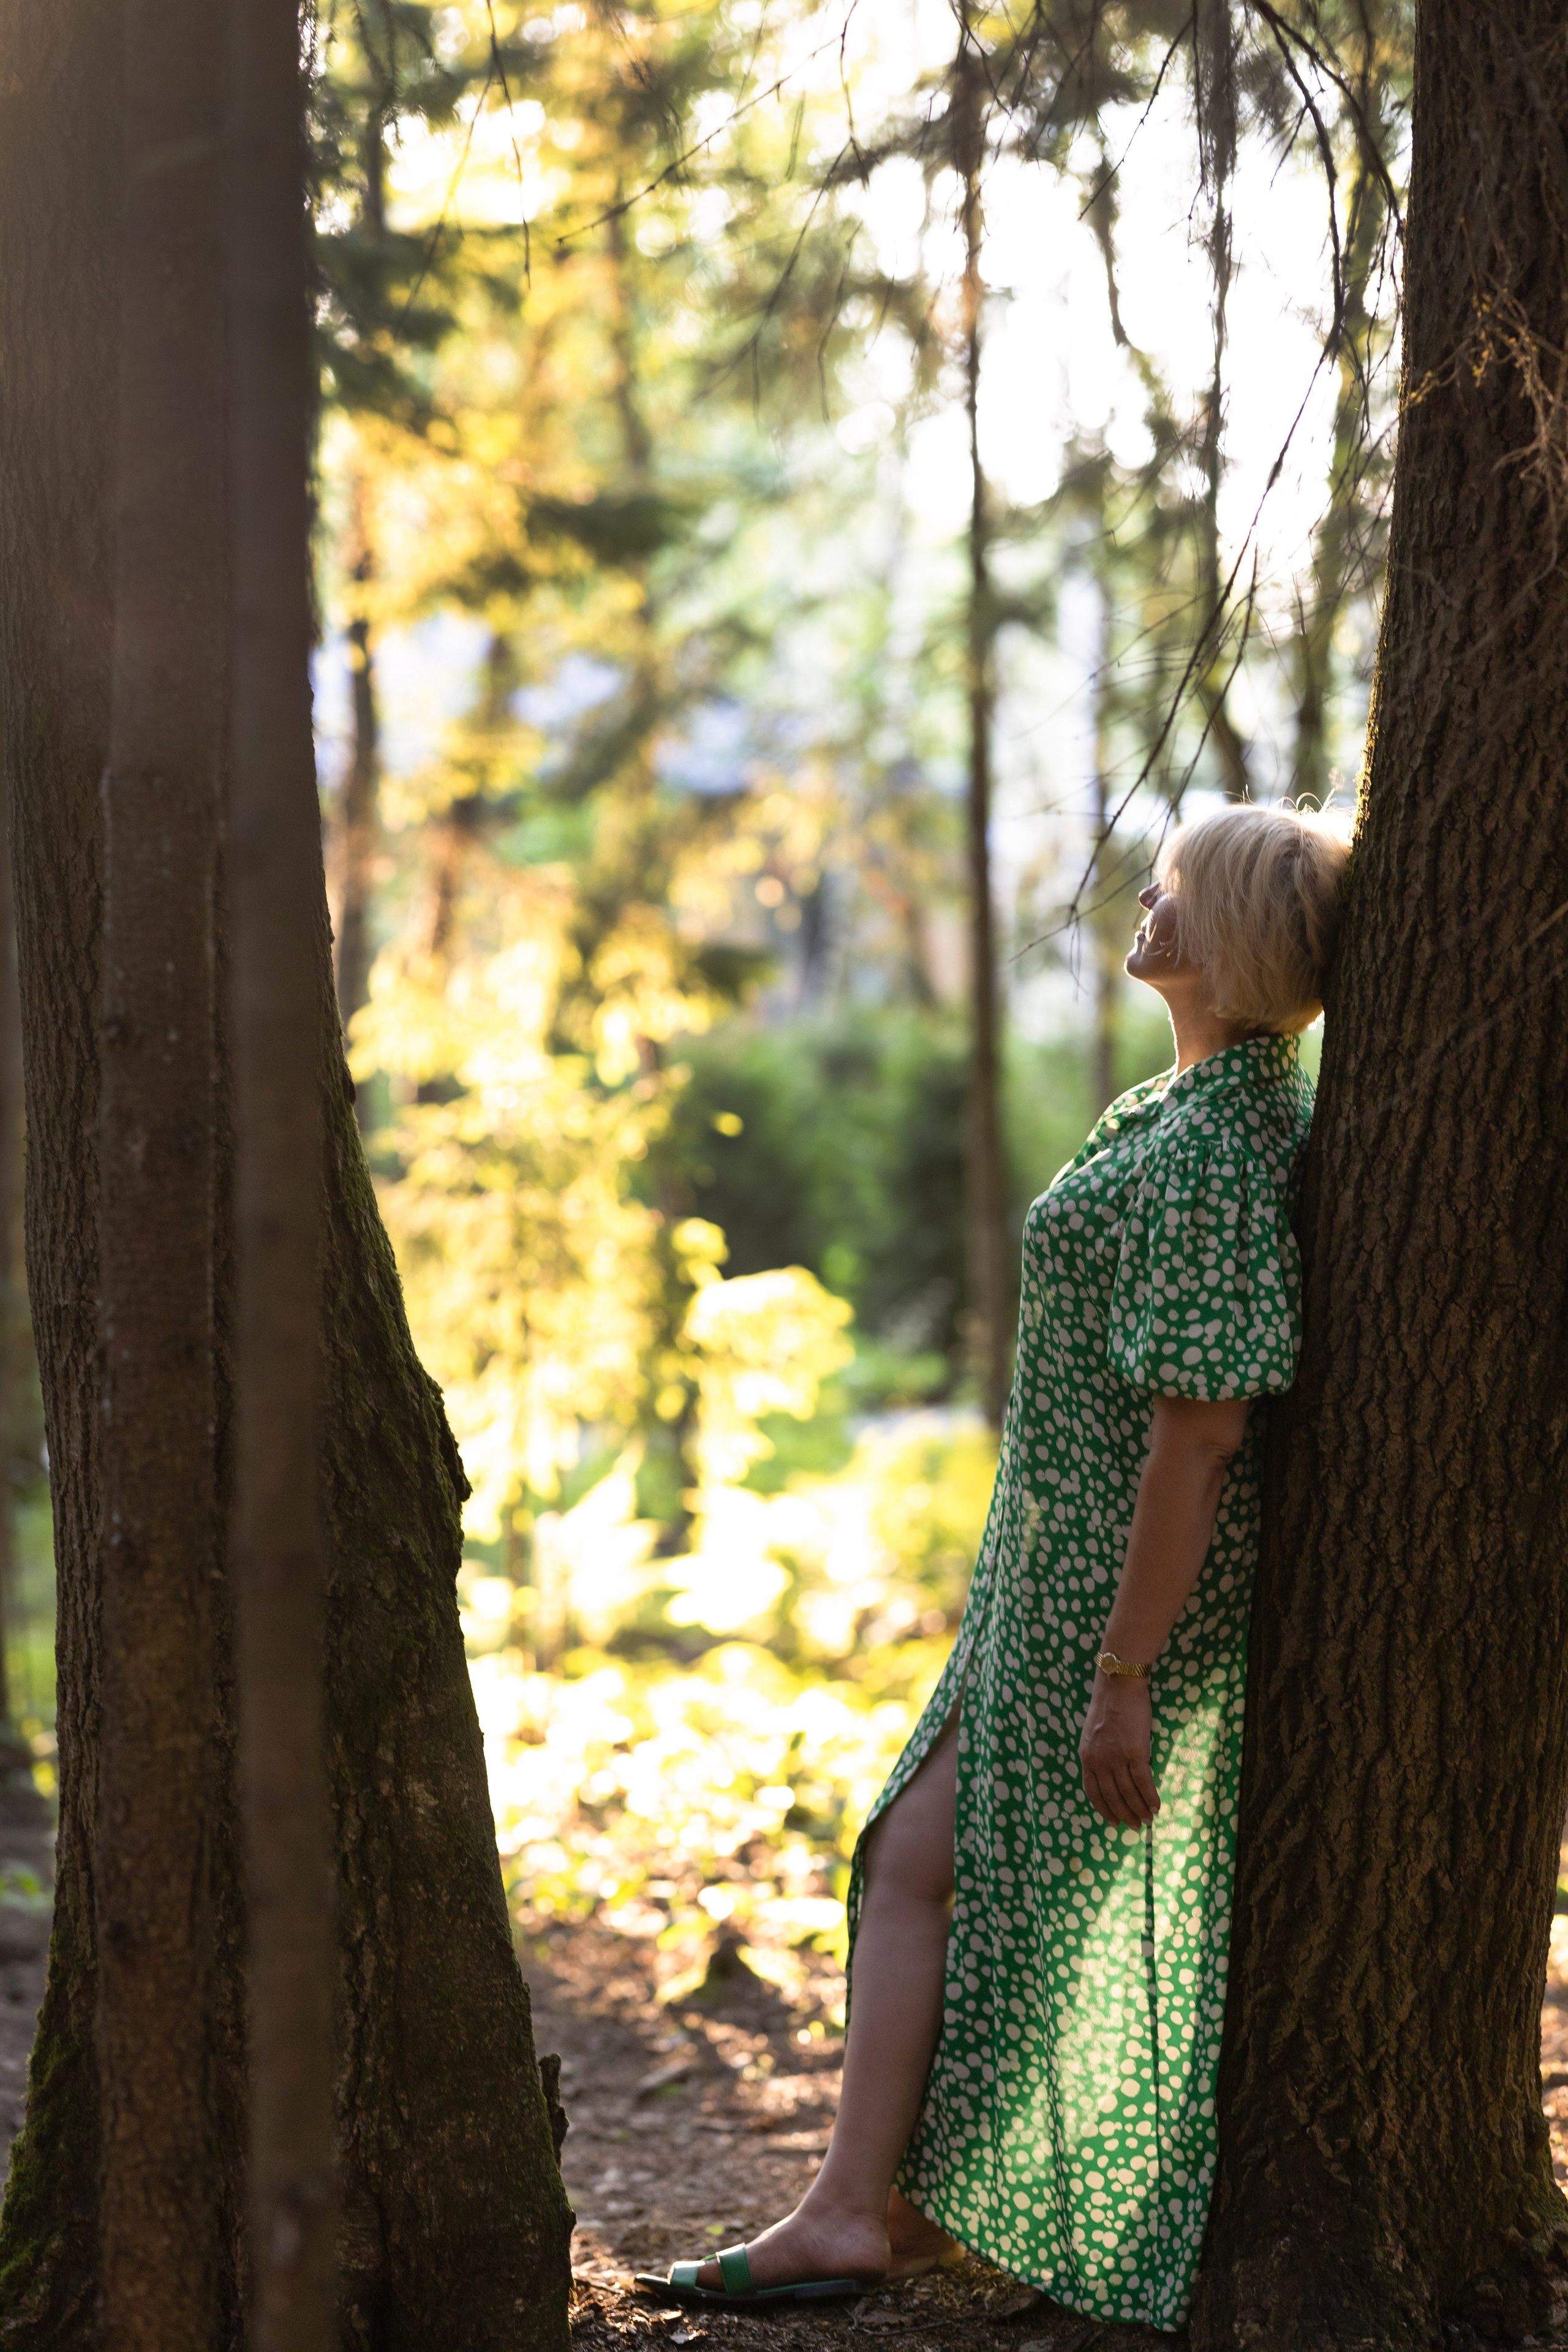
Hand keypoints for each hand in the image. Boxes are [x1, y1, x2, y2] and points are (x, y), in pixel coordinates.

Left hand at [1078, 1674, 1158, 1827]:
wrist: (1119, 1685)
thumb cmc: (1109, 1706)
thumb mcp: (1093, 1734)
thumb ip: (1099, 1755)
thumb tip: (1111, 1775)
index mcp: (1086, 1757)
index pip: (1093, 1792)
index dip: (1104, 1810)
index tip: (1113, 1822)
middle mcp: (1099, 1761)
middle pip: (1112, 1797)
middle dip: (1124, 1815)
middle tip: (1135, 1827)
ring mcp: (1117, 1758)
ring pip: (1128, 1794)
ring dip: (1139, 1810)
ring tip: (1148, 1820)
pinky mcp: (1135, 1753)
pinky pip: (1144, 1783)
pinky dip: (1151, 1798)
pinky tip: (1156, 1807)